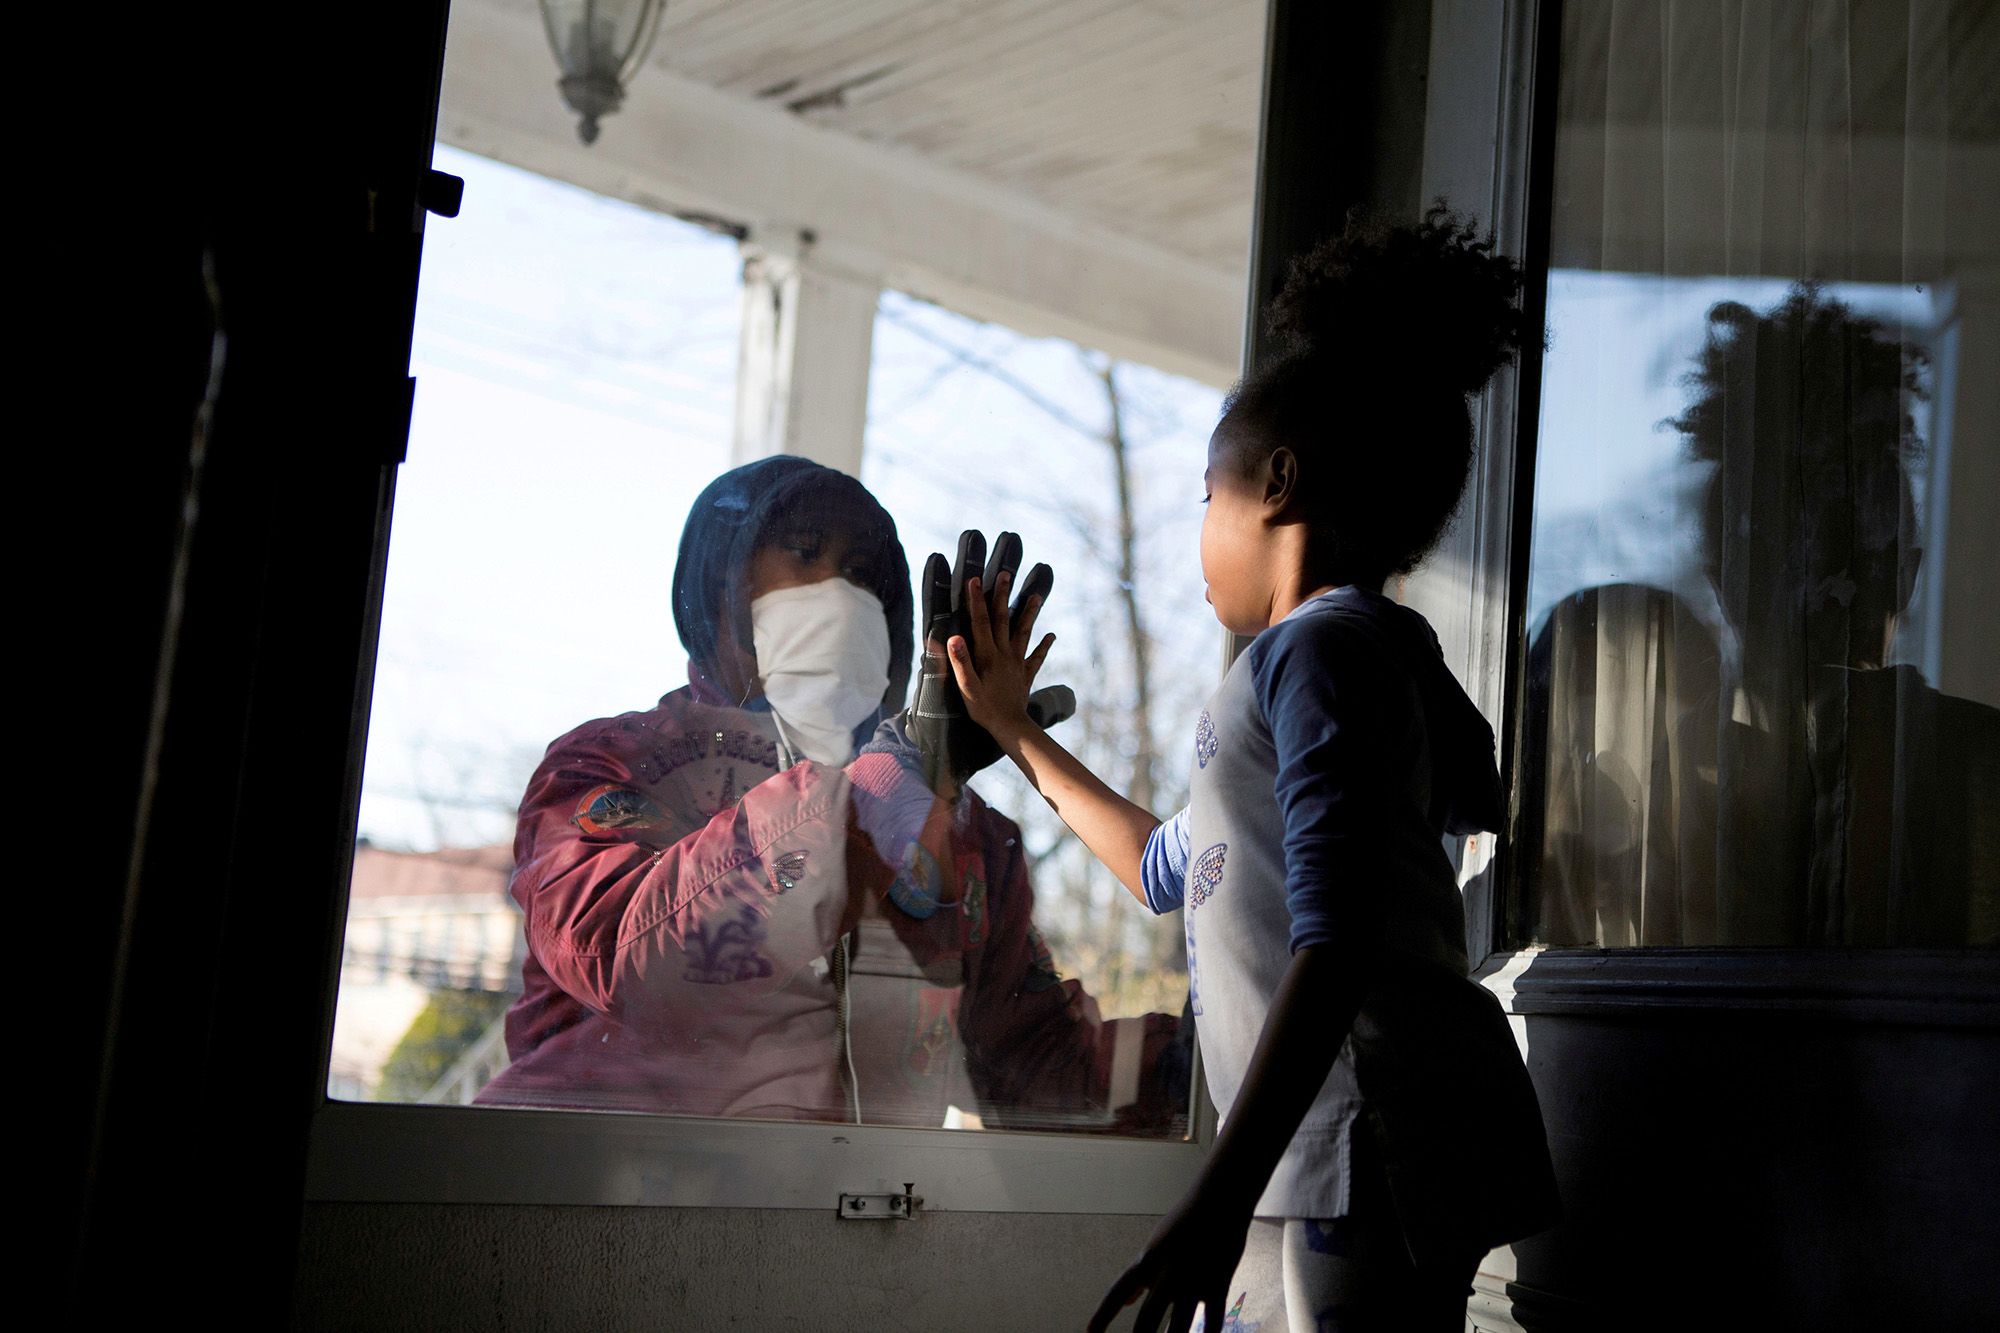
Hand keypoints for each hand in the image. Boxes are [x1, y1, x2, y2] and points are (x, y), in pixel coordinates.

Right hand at [946, 561, 1055, 747]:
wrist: (1010, 727)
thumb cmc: (984, 709)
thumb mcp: (966, 687)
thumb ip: (960, 662)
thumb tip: (953, 637)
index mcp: (987, 655)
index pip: (980, 622)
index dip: (976, 600)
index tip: (974, 579)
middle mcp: (1004, 654)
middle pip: (1002, 619)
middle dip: (1002, 595)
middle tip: (1006, 573)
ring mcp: (1017, 663)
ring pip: (1024, 633)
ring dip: (1029, 613)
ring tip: (1037, 596)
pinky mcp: (1025, 675)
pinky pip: (1036, 657)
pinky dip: (1044, 646)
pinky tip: (1051, 636)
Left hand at [1088, 1191, 1249, 1332]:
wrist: (1219, 1200)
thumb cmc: (1184, 1224)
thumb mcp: (1156, 1246)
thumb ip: (1142, 1276)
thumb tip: (1128, 1303)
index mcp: (1146, 1260)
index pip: (1118, 1292)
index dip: (1103, 1314)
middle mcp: (1165, 1273)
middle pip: (1147, 1321)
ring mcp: (1192, 1281)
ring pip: (1178, 1328)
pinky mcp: (1217, 1284)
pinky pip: (1212, 1321)